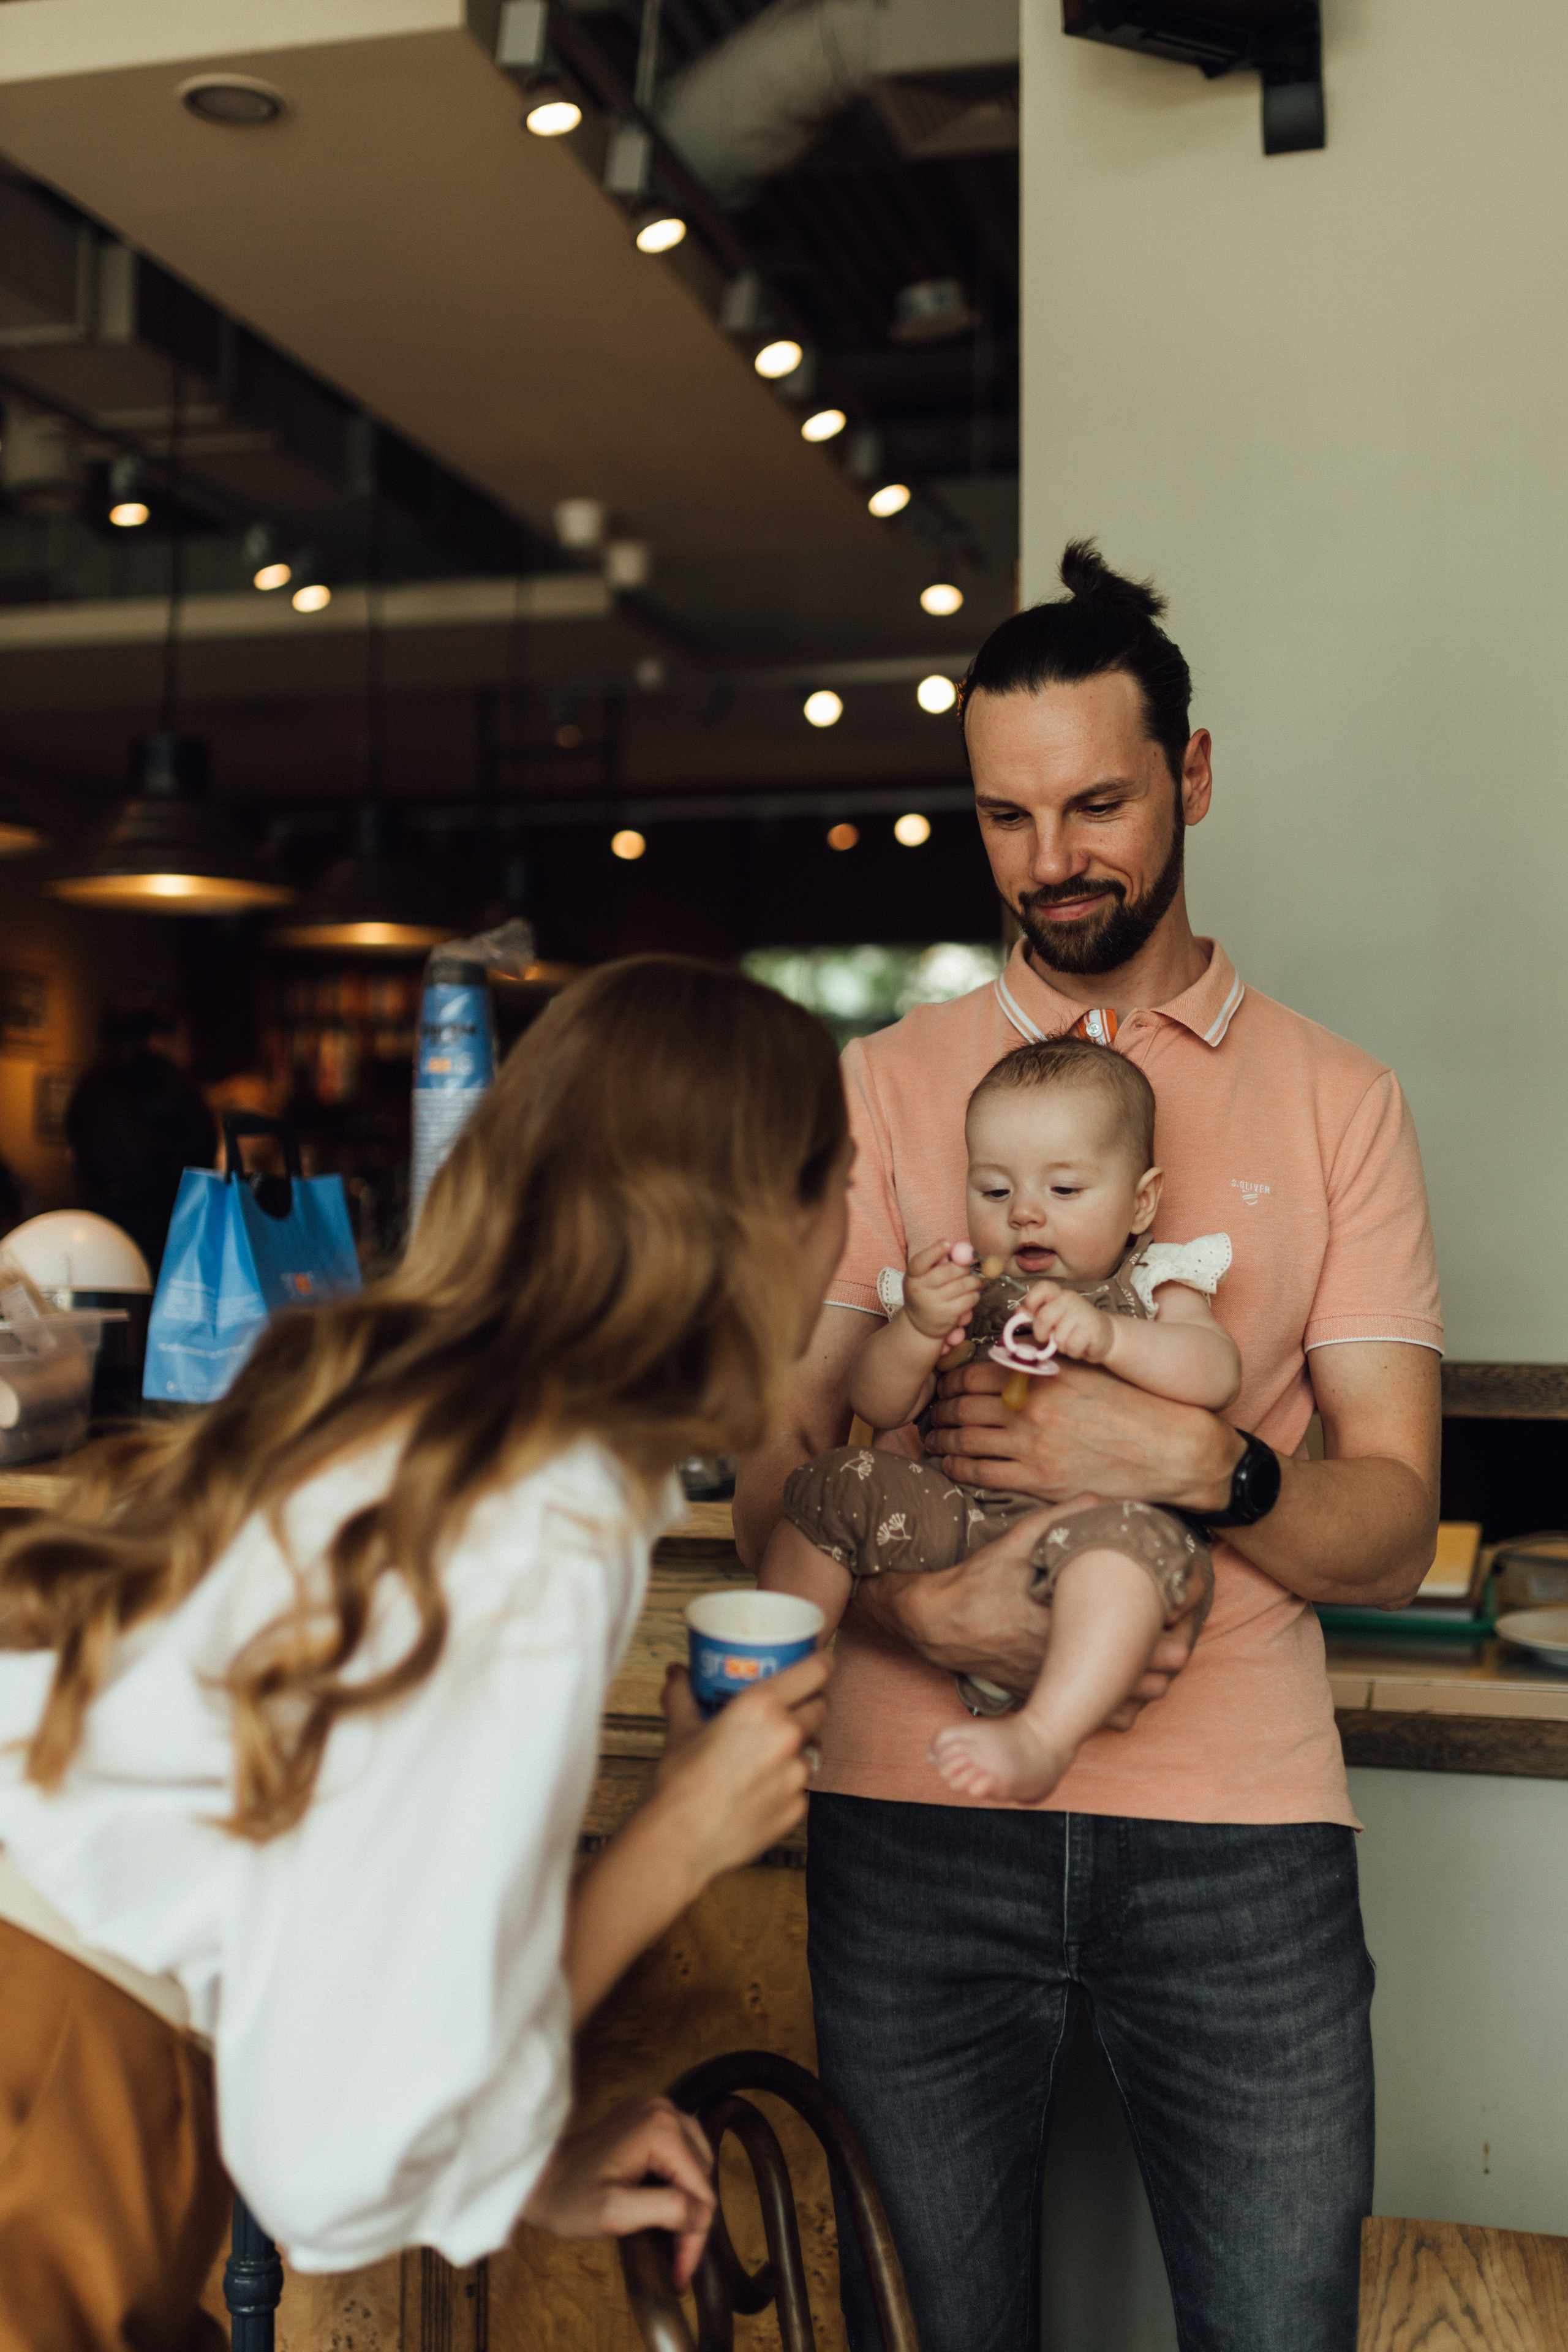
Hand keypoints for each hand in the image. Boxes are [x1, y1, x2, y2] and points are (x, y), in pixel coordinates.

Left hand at [523, 2096, 715, 2287]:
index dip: (694, 2237)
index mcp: (660, 2129)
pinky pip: (681, 2152)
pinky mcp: (646, 2117)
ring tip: (671, 2237)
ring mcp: (655, 2109)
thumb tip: (699, 2214)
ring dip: (688, 2202)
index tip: (680, 2272)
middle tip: (675, 2260)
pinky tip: (664, 2204)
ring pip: (696, 2164)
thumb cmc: (569, 2199)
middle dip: (692, 2221)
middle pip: (702, 2176)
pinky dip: (678, 2181)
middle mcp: (664, 2110)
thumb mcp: (616, 2213)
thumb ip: (666, 2210)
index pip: (701, 2191)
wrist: (538, 2179)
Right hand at [651, 1652, 830, 1879]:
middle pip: (821, 1707)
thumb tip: (678, 1673)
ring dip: (798, 1747)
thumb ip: (683, 1694)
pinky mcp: (797, 1808)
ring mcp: (796, 1775)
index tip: (820, 1662)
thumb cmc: (679, 1784)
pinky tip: (760, 1788)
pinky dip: (787, 1783)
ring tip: (768, 1753)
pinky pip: (801, 1786)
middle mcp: (787, 1736)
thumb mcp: (680, 1728)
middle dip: (809, 1704)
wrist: (678, 1842)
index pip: (816, 1671)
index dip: (822, 1663)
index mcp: (762, 1706)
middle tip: (788, 1709)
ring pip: (813, 1748)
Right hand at [852, 1504, 1200, 1713]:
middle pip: (1146, 1678)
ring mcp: (1058, 1687)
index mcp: (1069, 1624)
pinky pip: (1099, 1721)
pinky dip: (1120, 1706)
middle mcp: (1067, 1663)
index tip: (1176, 1608)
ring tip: (1154, 1657)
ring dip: (1148, 1684)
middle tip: (1176, 1632)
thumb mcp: (1017, 1540)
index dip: (1169, 1626)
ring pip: (1128, 1705)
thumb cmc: (980, 1580)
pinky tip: (1121, 1683)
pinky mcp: (1048, 1698)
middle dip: (1168, 1657)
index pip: (1140, 1639)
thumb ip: (1062, 1517)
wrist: (939, 1623)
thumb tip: (1104, 1499)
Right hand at [902, 1240, 983, 1348]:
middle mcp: (920, 1290)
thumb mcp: (923, 1277)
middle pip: (948, 1272)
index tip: (947, 1242)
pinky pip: (969, 1299)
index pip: (920, 1262)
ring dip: (975, 1280)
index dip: (934, 1251)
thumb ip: (938, 1262)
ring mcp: (933, 1304)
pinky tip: (974, 1292)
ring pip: (963, 1285)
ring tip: (978, 1279)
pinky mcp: (947, 1316)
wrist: (920, 1323)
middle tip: (972, 1266)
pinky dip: (975, 1294)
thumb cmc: (925, 1292)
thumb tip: (963, 1249)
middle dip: (965, 1266)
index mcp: (913, 1276)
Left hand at [924, 1353, 1238, 1510]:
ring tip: (932, 1438)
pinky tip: (949, 1465)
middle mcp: (1032, 1408)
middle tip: (930, 1410)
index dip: (951, 1378)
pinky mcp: (1039, 1480)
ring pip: (966, 1439)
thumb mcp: (1090, 1370)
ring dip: (941, 1438)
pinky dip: (957, 1468)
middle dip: (940, 1408)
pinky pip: (982, 1474)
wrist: (1170, 1450)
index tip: (943, 1382)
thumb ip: (1049, 1364)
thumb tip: (1012, 1355)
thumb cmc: (1133, 1406)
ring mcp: (1033, 1446)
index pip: (976, 1371)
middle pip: (963, 1405)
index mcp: (1043, 1375)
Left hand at [1019, 1281, 1115, 1364]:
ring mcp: (1082, 1312)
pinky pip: (1072, 1346)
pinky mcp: (1093, 1328)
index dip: (1030, 1301)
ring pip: (1058, 1337)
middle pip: (1043, 1317)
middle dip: (1041, 1333)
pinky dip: (1074, 1351)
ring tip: (1072, 1340)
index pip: (1042, 1288)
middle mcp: (1070, 1299)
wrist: (1106, 1335)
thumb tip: (1018, 1312)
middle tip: (1048, 1338)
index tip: (1028, 1315)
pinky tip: (1082, 1345)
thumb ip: (1036, 1315)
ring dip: (1062, 1346)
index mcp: (1059, 1294)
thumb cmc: (1075, 1328)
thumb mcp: (1055, 1319)